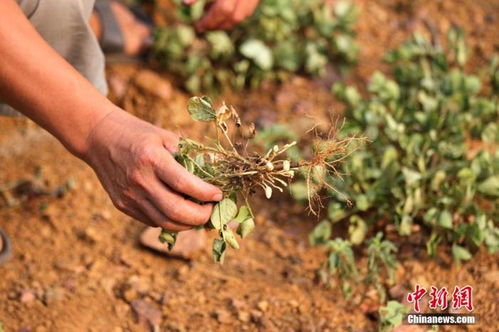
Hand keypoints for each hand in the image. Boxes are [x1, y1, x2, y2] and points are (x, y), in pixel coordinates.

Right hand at [82, 109, 222, 230]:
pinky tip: (180, 212)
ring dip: (187, 223)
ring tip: (199, 214)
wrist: (100, 138)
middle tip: (212, 210)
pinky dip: (170, 221)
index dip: (206, 193)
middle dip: (200, 216)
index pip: (184, 184)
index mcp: (152, 159)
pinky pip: (152, 221)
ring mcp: (129, 196)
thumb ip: (188, 156)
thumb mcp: (166, 137)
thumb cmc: (139, 134)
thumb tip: (215, 176)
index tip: (219, 194)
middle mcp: (139, 180)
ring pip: (165, 223)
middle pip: (175, 211)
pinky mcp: (122, 205)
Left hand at [184, 0, 259, 31]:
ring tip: (212, 18)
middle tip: (204, 26)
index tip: (198, 26)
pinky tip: (223, 10)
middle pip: (234, 16)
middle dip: (217, 25)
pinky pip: (248, 9)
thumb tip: (184, 4)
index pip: (222, 10)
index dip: (209, 20)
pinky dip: (235, 13)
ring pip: (242, 15)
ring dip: (226, 21)